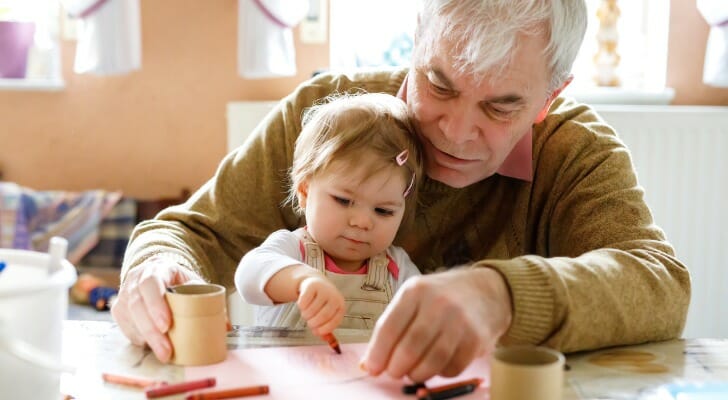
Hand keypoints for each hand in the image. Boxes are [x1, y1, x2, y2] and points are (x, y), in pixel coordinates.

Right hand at [110, 256, 204, 362]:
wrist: (158, 273)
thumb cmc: (178, 281)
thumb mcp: (193, 283)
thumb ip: (207, 300)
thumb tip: (226, 326)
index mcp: (156, 268)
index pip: (150, 283)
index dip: (156, 305)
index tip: (166, 325)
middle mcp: (135, 279)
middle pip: (137, 305)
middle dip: (151, 331)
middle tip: (166, 350)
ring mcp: (124, 294)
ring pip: (129, 318)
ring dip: (146, 339)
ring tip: (163, 354)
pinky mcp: (119, 309)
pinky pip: (125, 327)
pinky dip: (139, 339)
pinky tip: (151, 347)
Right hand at [297, 275, 344, 335]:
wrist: (316, 283)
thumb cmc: (322, 303)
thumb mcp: (328, 314)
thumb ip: (326, 328)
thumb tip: (327, 341)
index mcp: (340, 306)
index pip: (334, 321)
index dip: (324, 329)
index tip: (316, 332)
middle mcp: (334, 297)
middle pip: (323, 316)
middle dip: (313, 323)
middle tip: (309, 323)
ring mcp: (324, 290)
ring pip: (311, 310)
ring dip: (306, 315)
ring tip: (306, 313)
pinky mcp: (312, 286)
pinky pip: (303, 302)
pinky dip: (301, 307)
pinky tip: (303, 304)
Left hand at [360, 267, 511, 381]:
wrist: (485, 291)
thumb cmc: (440, 297)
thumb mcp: (413, 299)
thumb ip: (391, 327)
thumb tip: (368, 363)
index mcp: (415, 291)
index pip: (389, 328)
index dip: (377, 353)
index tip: (372, 368)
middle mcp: (438, 303)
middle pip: (409, 347)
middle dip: (396, 367)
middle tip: (394, 372)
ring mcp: (460, 321)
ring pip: (431, 361)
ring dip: (417, 374)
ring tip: (412, 372)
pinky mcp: (477, 339)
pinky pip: (452, 368)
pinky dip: (439, 374)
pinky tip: (435, 366)